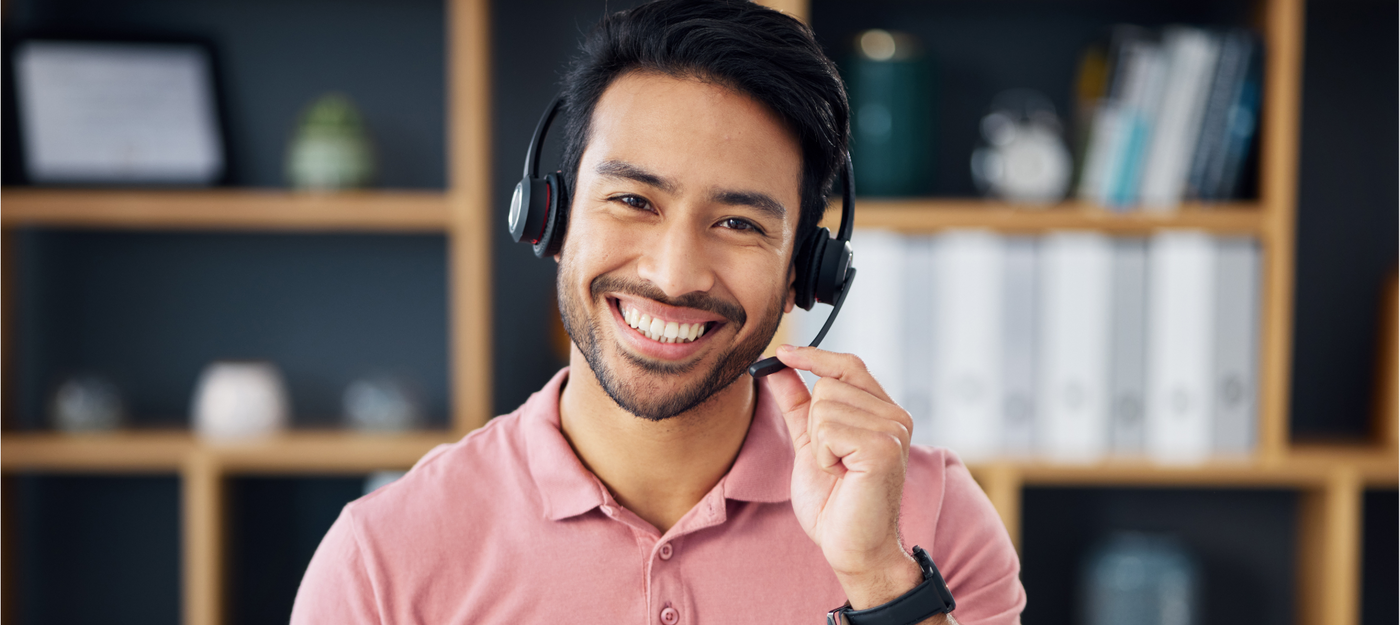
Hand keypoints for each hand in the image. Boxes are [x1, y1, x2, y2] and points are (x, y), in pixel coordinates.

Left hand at [766, 344, 923, 609]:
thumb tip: (778, 368)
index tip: (782, 354)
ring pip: (825, 405)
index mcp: (883, 412)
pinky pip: (828, 429)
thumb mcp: (811, 444)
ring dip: (819, 444)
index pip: (849, 365)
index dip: (815, 356)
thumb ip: (798, 404)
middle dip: (815, 423)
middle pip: (829, 383)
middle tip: (832, 461)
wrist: (850, 546)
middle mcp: (896, 416)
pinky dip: (823, 455)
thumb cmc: (835, 502)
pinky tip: (841, 476)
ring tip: (839, 470)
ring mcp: (893, 430)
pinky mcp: (883, 448)